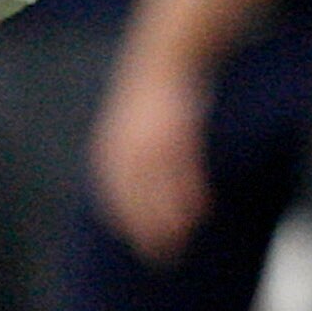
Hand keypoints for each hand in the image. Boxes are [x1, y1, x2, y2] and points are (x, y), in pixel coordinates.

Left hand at [90, 55, 209, 263]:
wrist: (165, 53)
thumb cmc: (150, 99)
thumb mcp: (130, 128)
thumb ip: (128, 159)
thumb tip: (135, 193)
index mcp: (110, 148)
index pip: (113, 195)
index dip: (126, 222)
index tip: (138, 245)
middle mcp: (126, 145)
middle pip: (134, 198)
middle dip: (146, 230)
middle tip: (161, 257)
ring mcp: (151, 137)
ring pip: (159, 188)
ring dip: (170, 218)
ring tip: (181, 242)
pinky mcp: (177, 129)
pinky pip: (183, 169)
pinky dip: (190, 193)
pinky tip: (201, 212)